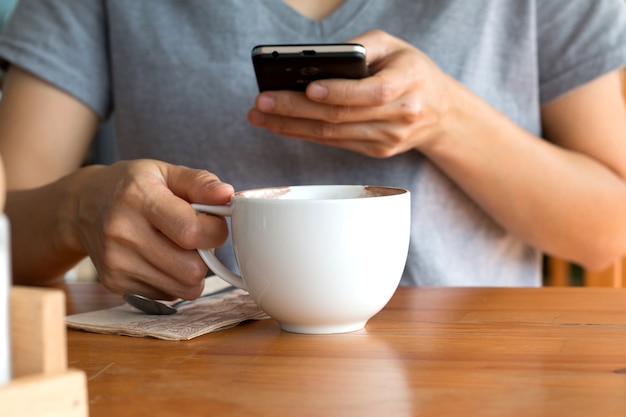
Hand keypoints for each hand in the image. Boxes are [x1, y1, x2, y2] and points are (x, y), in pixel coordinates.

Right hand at [71, 160, 233, 299]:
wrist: (81, 207)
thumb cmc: (131, 186)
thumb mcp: (165, 172)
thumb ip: (200, 182)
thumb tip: (228, 195)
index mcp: (139, 198)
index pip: (192, 232)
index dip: (215, 231)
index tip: (212, 222)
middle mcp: (123, 233)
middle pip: (192, 268)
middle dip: (205, 255)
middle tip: (195, 238)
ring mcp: (117, 263)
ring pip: (184, 288)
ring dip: (192, 271)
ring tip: (178, 248)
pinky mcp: (115, 284)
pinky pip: (168, 296)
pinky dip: (173, 281)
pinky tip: (161, 259)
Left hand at [247, 30, 453, 157]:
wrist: (440, 112)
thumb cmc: (411, 71)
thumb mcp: (394, 46)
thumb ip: (360, 48)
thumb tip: (315, 61)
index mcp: (410, 83)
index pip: (371, 92)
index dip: (338, 92)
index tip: (307, 88)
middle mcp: (400, 116)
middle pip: (341, 117)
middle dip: (297, 110)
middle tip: (263, 102)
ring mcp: (387, 139)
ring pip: (333, 135)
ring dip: (292, 126)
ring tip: (261, 115)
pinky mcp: (375, 151)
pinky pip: (335, 143)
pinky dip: (305, 134)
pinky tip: (282, 125)